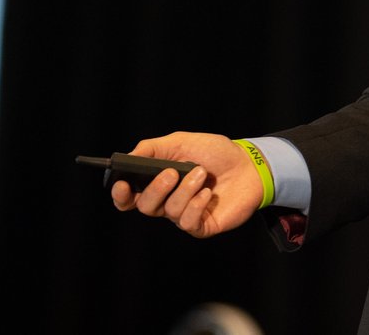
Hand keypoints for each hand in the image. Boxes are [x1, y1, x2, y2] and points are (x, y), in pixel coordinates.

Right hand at [110, 131, 263, 237]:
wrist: (248, 164)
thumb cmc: (215, 152)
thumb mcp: (181, 141)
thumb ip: (151, 148)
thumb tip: (127, 158)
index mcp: (158, 182)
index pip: (129, 197)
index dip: (121, 195)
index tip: (122, 185)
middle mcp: (167, 202)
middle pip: (145, 206)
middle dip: (157, 189)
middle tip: (173, 173)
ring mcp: (184, 215)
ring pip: (169, 212)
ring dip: (185, 190)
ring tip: (202, 174)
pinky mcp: (201, 226)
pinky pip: (187, 222)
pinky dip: (196, 205)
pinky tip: (208, 193)